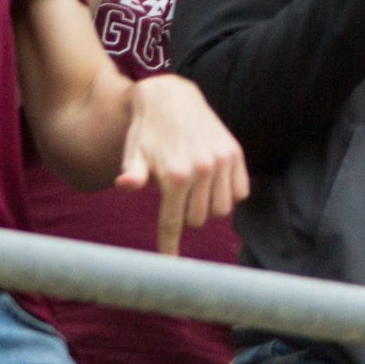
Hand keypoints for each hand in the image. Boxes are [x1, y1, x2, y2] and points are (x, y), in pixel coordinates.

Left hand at [116, 76, 247, 254]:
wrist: (170, 97)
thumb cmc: (146, 132)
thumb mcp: (134, 154)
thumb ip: (133, 174)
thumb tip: (124, 185)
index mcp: (175, 174)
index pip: (174, 223)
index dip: (170, 246)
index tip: (169, 266)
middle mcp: (203, 168)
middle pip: (198, 219)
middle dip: (186, 217)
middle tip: (176, 202)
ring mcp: (222, 160)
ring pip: (221, 209)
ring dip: (208, 208)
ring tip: (194, 194)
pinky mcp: (235, 152)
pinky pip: (240, 191)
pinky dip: (229, 195)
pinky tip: (213, 185)